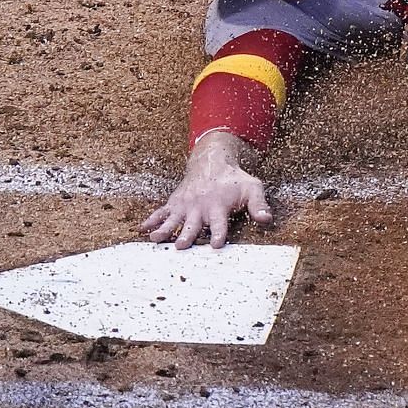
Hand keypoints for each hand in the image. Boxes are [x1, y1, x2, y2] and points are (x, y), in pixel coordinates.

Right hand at [139, 130, 272, 249]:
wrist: (212, 162)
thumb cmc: (234, 180)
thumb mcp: (252, 188)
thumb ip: (259, 205)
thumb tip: (267, 220)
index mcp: (219, 207)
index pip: (219, 224)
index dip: (218, 234)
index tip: (215, 245)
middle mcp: (200, 208)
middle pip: (192, 225)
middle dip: (187, 235)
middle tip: (181, 246)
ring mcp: (185, 206)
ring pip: (173, 220)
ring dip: (164, 230)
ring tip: (155, 240)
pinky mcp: (174, 204)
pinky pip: (160, 212)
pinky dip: (150, 220)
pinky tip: (141, 229)